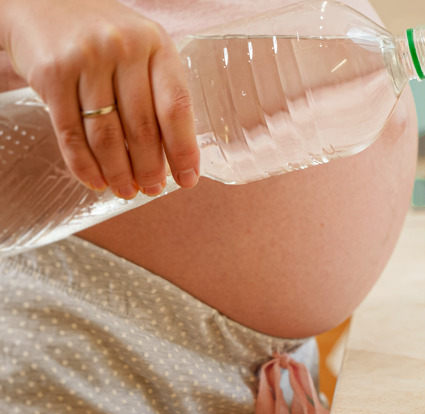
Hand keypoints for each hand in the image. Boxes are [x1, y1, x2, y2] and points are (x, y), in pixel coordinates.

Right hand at [0, 0, 198, 197]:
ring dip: (118, 172)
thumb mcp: (142, 48)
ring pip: (107, 135)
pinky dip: (84, 165)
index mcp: (157, 45)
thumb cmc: (105, 36)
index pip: (176, 107)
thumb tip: (174, 154)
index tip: (187, 180)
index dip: (184, 150)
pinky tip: (96, 181)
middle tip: (152, 190)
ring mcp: (86, 60)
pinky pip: (71, 133)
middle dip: (149, 168)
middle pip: (142, 127)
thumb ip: (158, 89)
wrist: (43, 4)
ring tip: (127, 190)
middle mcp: (124, 49)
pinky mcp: (52, 74)